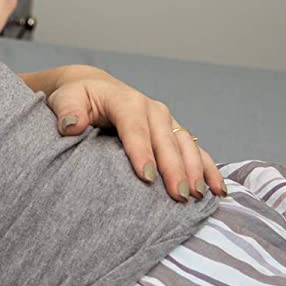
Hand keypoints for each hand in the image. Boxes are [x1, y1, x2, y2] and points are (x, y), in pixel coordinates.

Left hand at [44, 67, 225, 200]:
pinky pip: (196, 151)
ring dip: (195, 171)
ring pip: (186, 145)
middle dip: (174, 168)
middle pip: (165, 140)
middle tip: (178, 196)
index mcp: (125, 100)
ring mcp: (167, 121)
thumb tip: (72, 125)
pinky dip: (208, 169)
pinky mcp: (174, 133)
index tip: (146, 177)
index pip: (134, 127)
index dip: (142, 151)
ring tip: (199, 196)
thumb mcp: (67, 99)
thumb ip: (68, 111)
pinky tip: (218, 190)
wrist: (95, 89)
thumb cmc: (78, 98)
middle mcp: (152, 109)